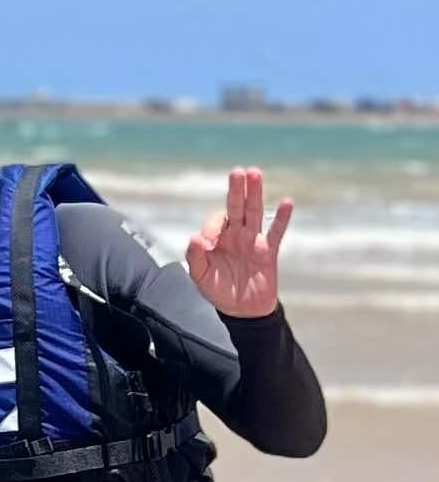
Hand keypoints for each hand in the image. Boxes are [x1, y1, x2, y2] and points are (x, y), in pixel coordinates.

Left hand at [186, 168, 292, 318]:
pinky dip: (281, 218)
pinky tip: (286, 202)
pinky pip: (276, 232)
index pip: (215, 221)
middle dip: (236, 190)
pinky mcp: (268, 251)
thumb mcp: (200, 276)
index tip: (207, 242)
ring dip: (254, 194)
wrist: (242, 310)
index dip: (212, 227)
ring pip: (254, 213)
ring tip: (254, 174)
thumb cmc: (218, 290)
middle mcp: (235, 235)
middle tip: (238, 171)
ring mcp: (253, 241)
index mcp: (216, 238)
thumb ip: (195, 257)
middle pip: (236, 207)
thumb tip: (196, 237)